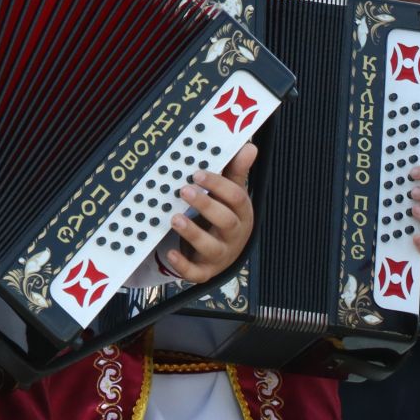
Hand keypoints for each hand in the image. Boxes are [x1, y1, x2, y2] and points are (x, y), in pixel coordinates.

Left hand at [160, 143, 255, 281]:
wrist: (222, 254)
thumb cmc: (224, 216)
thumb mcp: (231, 194)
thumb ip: (236, 171)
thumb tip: (249, 146)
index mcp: (241, 214)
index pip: (237, 198)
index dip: (219, 185)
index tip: (197, 173)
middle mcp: (234, 235)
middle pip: (226, 221)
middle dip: (206, 206)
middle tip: (184, 190)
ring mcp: (220, 255)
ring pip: (211, 247)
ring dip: (193, 233)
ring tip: (175, 218)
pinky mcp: (205, 271)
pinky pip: (196, 272)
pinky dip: (183, 265)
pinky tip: (170, 253)